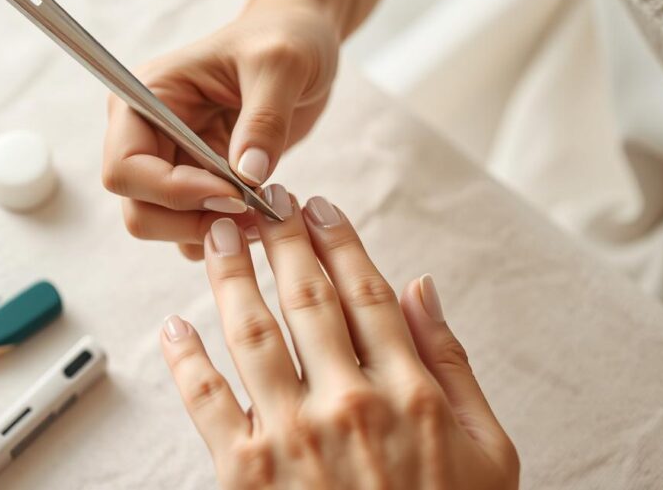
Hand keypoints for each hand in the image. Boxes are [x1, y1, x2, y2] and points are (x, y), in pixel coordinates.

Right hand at [102, 0, 339, 259]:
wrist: (302, 41)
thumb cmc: (285, 38)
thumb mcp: (282, 65)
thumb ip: (264, 120)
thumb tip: (247, 177)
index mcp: (147, 96)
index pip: (125, 167)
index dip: (173, 192)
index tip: (236, 193)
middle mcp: (147, 132)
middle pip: (138, 207)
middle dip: (189, 220)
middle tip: (250, 212)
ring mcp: (171, 160)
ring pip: (162, 225)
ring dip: (208, 230)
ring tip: (262, 213)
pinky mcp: (198, 180)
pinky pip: (192, 228)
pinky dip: (222, 232)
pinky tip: (261, 213)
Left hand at [160, 186, 518, 488]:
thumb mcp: (487, 448)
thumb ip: (453, 363)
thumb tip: (422, 288)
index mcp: (408, 391)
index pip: (365, 294)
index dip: (338, 243)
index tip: (319, 207)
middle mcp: (348, 403)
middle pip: (307, 300)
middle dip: (282, 241)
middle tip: (262, 200)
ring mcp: (293, 437)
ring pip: (253, 333)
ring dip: (233, 277)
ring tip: (221, 237)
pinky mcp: (246, 474)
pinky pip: (208, 402)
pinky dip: (186, 359)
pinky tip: (174, 325)